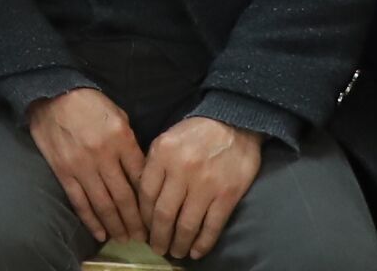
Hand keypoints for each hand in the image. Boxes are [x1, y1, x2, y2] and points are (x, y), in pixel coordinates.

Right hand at [25, 88, 146, 249]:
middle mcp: (103, 156)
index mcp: (122, 140)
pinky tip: (100, 233)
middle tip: (144, 238)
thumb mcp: (119, 116)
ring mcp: (82, 166)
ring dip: (116, 225)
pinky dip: (90, 220)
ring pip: (103, 204)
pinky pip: (79, 201)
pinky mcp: (63, 171)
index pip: (141, 178)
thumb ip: (130, 145)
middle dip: (136, 221)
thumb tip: (139, 173)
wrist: (53, 93)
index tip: (156, 216)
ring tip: (125, 239)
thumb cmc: (90, 103)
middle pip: (124, 197)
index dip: (149, 201)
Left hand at [136, 116, 260, 258]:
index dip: (142, 216)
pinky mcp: (227, 195)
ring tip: (175, 252)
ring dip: (178, 243)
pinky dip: (202, 243)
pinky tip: (196, 251)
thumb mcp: (166, 139)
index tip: (142, 228)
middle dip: (158, 236)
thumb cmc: (196, 132)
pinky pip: (211, 226)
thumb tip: (141, 195)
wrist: (235, 123)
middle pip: (163, 213)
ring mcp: (205, 185)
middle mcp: (181, 171)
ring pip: (186, 224)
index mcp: (162, 154)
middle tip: (156, 248)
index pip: (145, 193)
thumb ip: (153, 164)